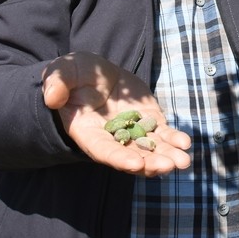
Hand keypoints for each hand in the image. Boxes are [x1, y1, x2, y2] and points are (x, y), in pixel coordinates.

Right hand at [42, 52, 191, 177]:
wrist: (93, 71)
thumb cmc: (73, 74)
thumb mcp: (62, 72)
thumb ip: (57, 84)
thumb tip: (52, 97)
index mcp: (87, 131)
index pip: (103, 150)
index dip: (118, 158)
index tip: (135, 164)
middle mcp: (111, 137)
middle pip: (131, 156)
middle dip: (150, 163)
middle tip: (168, 166)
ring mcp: (132, 130)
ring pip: (150, 149)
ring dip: (166, 156)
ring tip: (183, 162)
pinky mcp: (148, 120)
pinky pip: (162, 133)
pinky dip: (174, 139)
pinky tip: (185, 143)